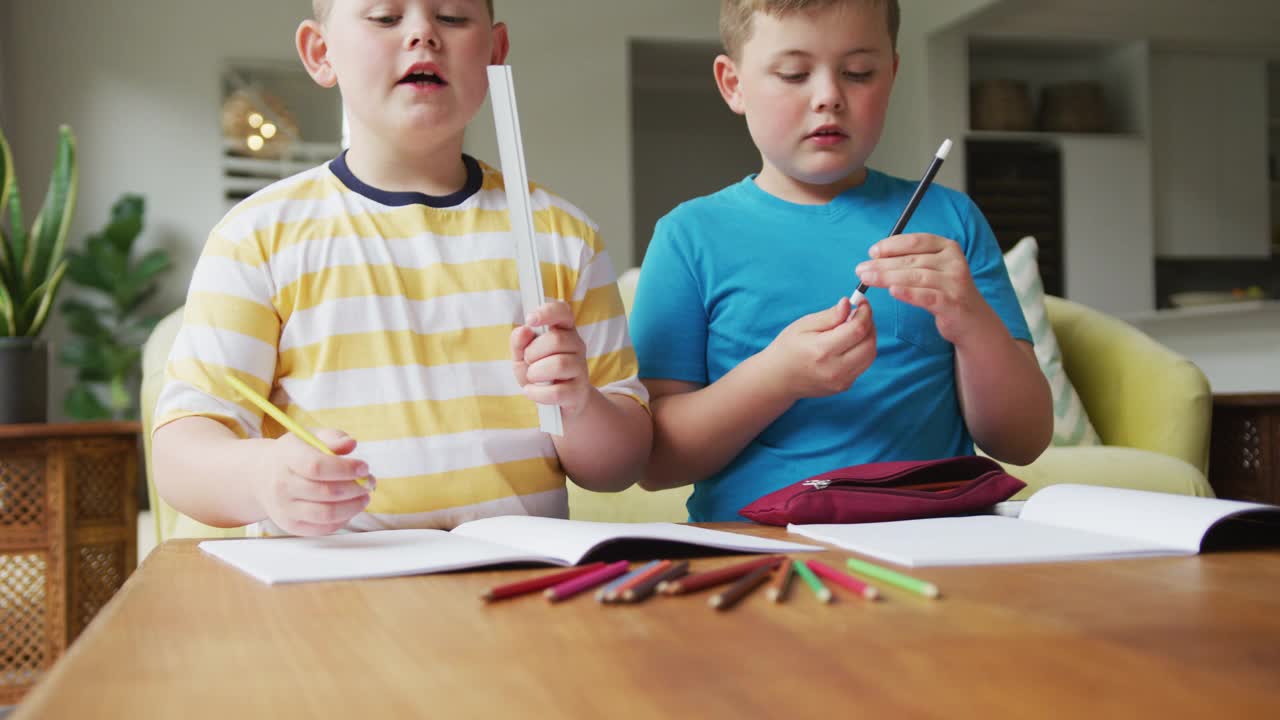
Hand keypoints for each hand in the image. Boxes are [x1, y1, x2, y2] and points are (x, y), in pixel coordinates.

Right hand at [253, 430, 373, 536]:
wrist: (263, 476)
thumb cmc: (295, 454)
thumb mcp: (310, 438)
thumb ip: (332, 438)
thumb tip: (350, 444)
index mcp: (286, 458)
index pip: (316, 466)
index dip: (345, 468)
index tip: (364, 467)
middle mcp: (282, 485)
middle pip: (325, 492)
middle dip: (356, 488)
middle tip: (370, 482)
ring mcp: (284, 508)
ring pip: (326, 514)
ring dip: (353, 506)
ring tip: (364, 496)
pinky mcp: (291, 525)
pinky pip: (322, 528)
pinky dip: (343, 519)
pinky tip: (351, 507)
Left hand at [510, 301, 592, 418]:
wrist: (557, 403)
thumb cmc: (540, 373)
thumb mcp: (522, 356)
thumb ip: (519, 342)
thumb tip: (523, 330)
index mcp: (563, 330)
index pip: (563, 311)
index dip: (548, 312)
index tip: (530, 320)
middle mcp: (577, 345)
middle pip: (557, 340)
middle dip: (533, 352)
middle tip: (528, 361)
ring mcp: (580, 368)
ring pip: (559, 364)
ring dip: (536, 372)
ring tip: (532, 377)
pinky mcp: (579, 391)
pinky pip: (557, 391)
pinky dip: (538, 393)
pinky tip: (532, 391)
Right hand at [760, 297, 875, 400]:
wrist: (779, 378)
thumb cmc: (788, 348)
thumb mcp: (803, 325)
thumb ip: (829, 315)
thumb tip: (848, 303)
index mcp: (822, 350)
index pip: (857, 330)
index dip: (865, 313)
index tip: (862, 302)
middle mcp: (834, 369)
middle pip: (869, 343)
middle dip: (869, 324)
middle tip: (859, 314)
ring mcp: (841, 381)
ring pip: (870, 355)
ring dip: (868, 337)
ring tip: (854, 327)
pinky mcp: (844, 386)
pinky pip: (863, 365)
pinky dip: (862, 350)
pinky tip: (849, 343)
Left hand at [855, 233, 992, 344]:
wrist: (971, 319)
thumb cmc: (944, 291)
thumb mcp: (932, 269)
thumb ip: (911, 260)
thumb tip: (876, 255)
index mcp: (948, 247)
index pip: (916, 241)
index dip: (892, 245)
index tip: (872, 252)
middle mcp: (953, 262)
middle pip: (912, 260)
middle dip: (882, 264)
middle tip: (860, 269)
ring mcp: (955, 283)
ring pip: (916, 277)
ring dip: (888, 277)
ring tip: (867, 280)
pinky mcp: (953, 303)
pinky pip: (927, 296)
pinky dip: (909, 293)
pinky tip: (892, 291)